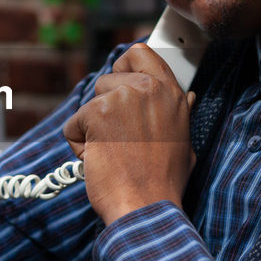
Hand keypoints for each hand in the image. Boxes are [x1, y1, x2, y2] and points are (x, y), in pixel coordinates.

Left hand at [63, 43, 195, 224]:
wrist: (145, 207)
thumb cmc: (163, 183)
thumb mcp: (183, 143)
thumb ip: (179, 115)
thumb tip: (187, 98)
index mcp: (171, 94)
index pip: (140, 54)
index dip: (124, 67)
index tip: (120, 86)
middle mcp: (149, 89)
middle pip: (108, 79)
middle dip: (104, 106)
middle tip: (116, 136)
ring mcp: (123, 97)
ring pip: (90, 102)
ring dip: (92, 127)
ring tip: (112, 154)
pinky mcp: (96, 113)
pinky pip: (73, 125)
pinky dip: (78, 145)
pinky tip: (98, 161)